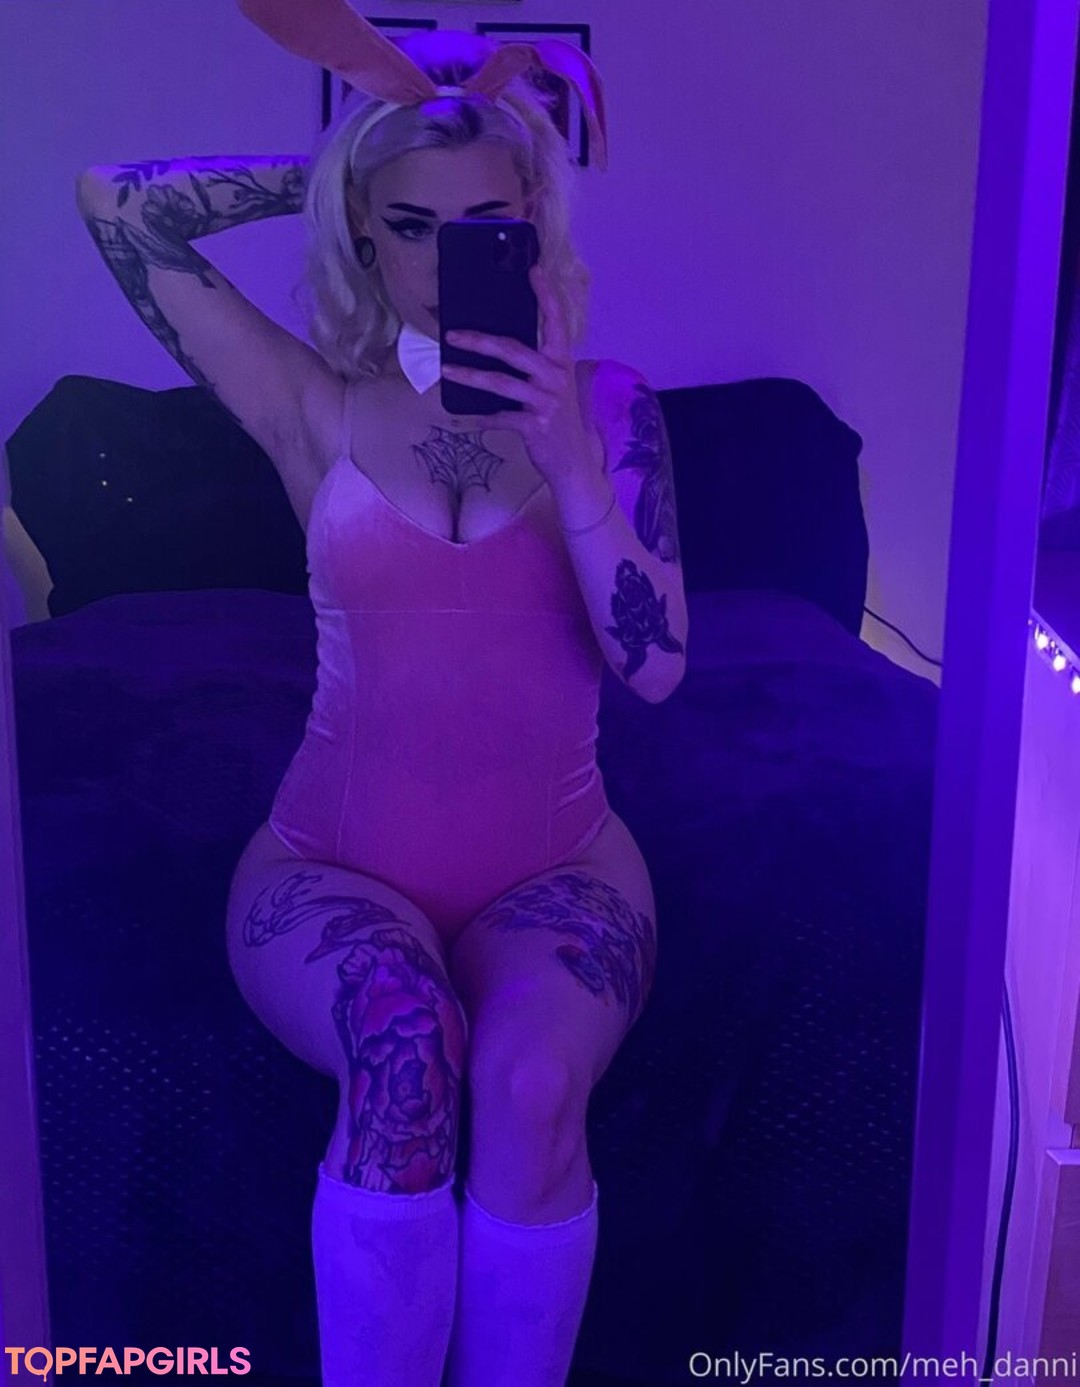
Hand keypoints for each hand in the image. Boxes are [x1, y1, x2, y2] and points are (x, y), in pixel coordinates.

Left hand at [439, 262, 604, 492]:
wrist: (574, 462)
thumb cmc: (558, 419)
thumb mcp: (555, 387)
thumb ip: (537, 367)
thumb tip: (500, 347)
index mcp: (562, 362)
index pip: (555, 321)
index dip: (545, 295)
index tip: (533, 269)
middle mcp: (556, 376)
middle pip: (513, 350)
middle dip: (480, 341)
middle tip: (452, 335)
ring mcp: (546, 401)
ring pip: (501, 382)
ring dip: (470, 376)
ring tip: (447, 370)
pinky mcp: (536, 425)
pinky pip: (501, 417)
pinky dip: (483, 418)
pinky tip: (468, 418)